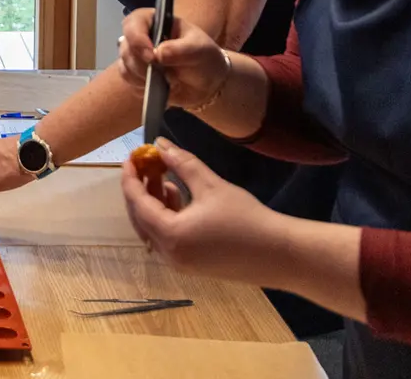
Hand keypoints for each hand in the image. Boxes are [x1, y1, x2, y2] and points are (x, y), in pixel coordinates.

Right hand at [117, 8, 228, 111]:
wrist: (207, 86)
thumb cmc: (205, 59)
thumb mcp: (200, 50)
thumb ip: (181, 50)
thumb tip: (158, 53)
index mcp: (157, 22)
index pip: (134, 21)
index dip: (137, 37)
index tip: (151, 56)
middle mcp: (143, 36)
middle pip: (126, 46)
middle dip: (142, 63)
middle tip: (163, 72)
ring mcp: (137, 56)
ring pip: (125, 65)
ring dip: (143, 76)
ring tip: (168, 79)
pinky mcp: (136, 75)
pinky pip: (128, 80)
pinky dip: (142, 86)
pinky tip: (160, 86)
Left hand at [120, 137, 280, 283]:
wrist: (279, 254)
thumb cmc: (246, 218)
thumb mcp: (211, 185)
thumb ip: (182, 163)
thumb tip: (159, 143)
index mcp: (169, 235)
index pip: (137, 202)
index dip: (131, 177)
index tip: (132, 156)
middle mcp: (168, 254)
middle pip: (140, 218)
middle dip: (141, 189)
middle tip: (147, 164)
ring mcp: (179, 263)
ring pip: (152, 229)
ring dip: (153, 203)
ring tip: (164, 178)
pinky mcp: (191, 265)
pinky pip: (166, 239)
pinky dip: (165, 217)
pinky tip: (178, 197)